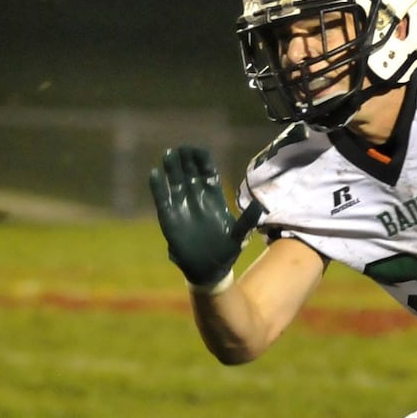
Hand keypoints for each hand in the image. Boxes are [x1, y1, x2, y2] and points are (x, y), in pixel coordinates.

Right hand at [148, 145, 262, 288]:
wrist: (209, 270)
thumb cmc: (225, 252)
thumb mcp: (239, 236)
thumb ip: (246, 220)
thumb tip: (261, 206)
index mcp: (214, 200)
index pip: (208, 174)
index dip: (203, 161)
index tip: (198, 150)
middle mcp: (197, 200)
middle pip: (191, 174)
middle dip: (186, 161)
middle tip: (181, 147)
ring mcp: (182, 208)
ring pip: (176, 183)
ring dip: (172, 169)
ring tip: (168, 154)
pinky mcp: (170, 218)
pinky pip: (162, 200)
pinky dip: (158, 187)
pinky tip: (154, 173)